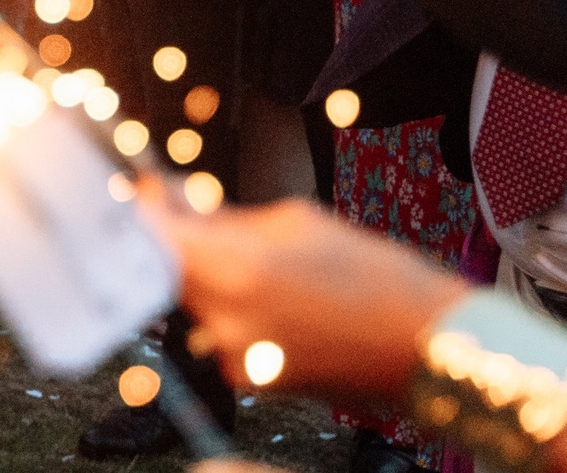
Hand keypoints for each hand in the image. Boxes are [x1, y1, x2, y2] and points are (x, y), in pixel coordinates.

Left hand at [145, 193, 468, 408]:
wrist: (426, 345)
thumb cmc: (372, 274)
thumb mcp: (294, 222)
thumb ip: (224, 217)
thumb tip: (177, 205)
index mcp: (229, 270)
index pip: (145, 232)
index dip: (140, 204)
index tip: (147, 187)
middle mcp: (220, 319)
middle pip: (158, 268)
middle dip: (170, 237)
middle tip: (191, 210)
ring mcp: (232, 356)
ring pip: (187, 298)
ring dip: (200, 271)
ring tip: (246, 253)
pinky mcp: (248, 378)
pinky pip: (216, 328)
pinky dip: (226, 304)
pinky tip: (267, 291)